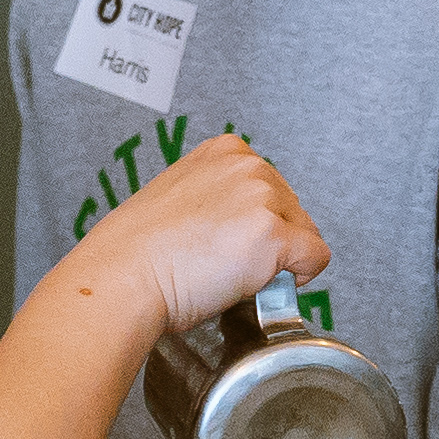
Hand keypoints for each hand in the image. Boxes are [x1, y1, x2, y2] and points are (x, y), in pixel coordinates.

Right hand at [66, 135, 327, 335]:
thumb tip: (242, 226)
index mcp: (226, 151)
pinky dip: (299, 279)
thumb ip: (218, 198)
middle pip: (293, 211)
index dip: (257, 222)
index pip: (272, 189)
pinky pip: (315, 259)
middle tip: (227, 264)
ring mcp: (262, 198)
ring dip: (280, 261)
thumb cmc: (138, 250)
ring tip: (233, 275)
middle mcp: (249, 166)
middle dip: (271, 241)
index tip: (228, 240)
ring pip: (305, 236)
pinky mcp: (273, 235)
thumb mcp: (179, 197)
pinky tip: (259, 286)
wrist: (123, 277)